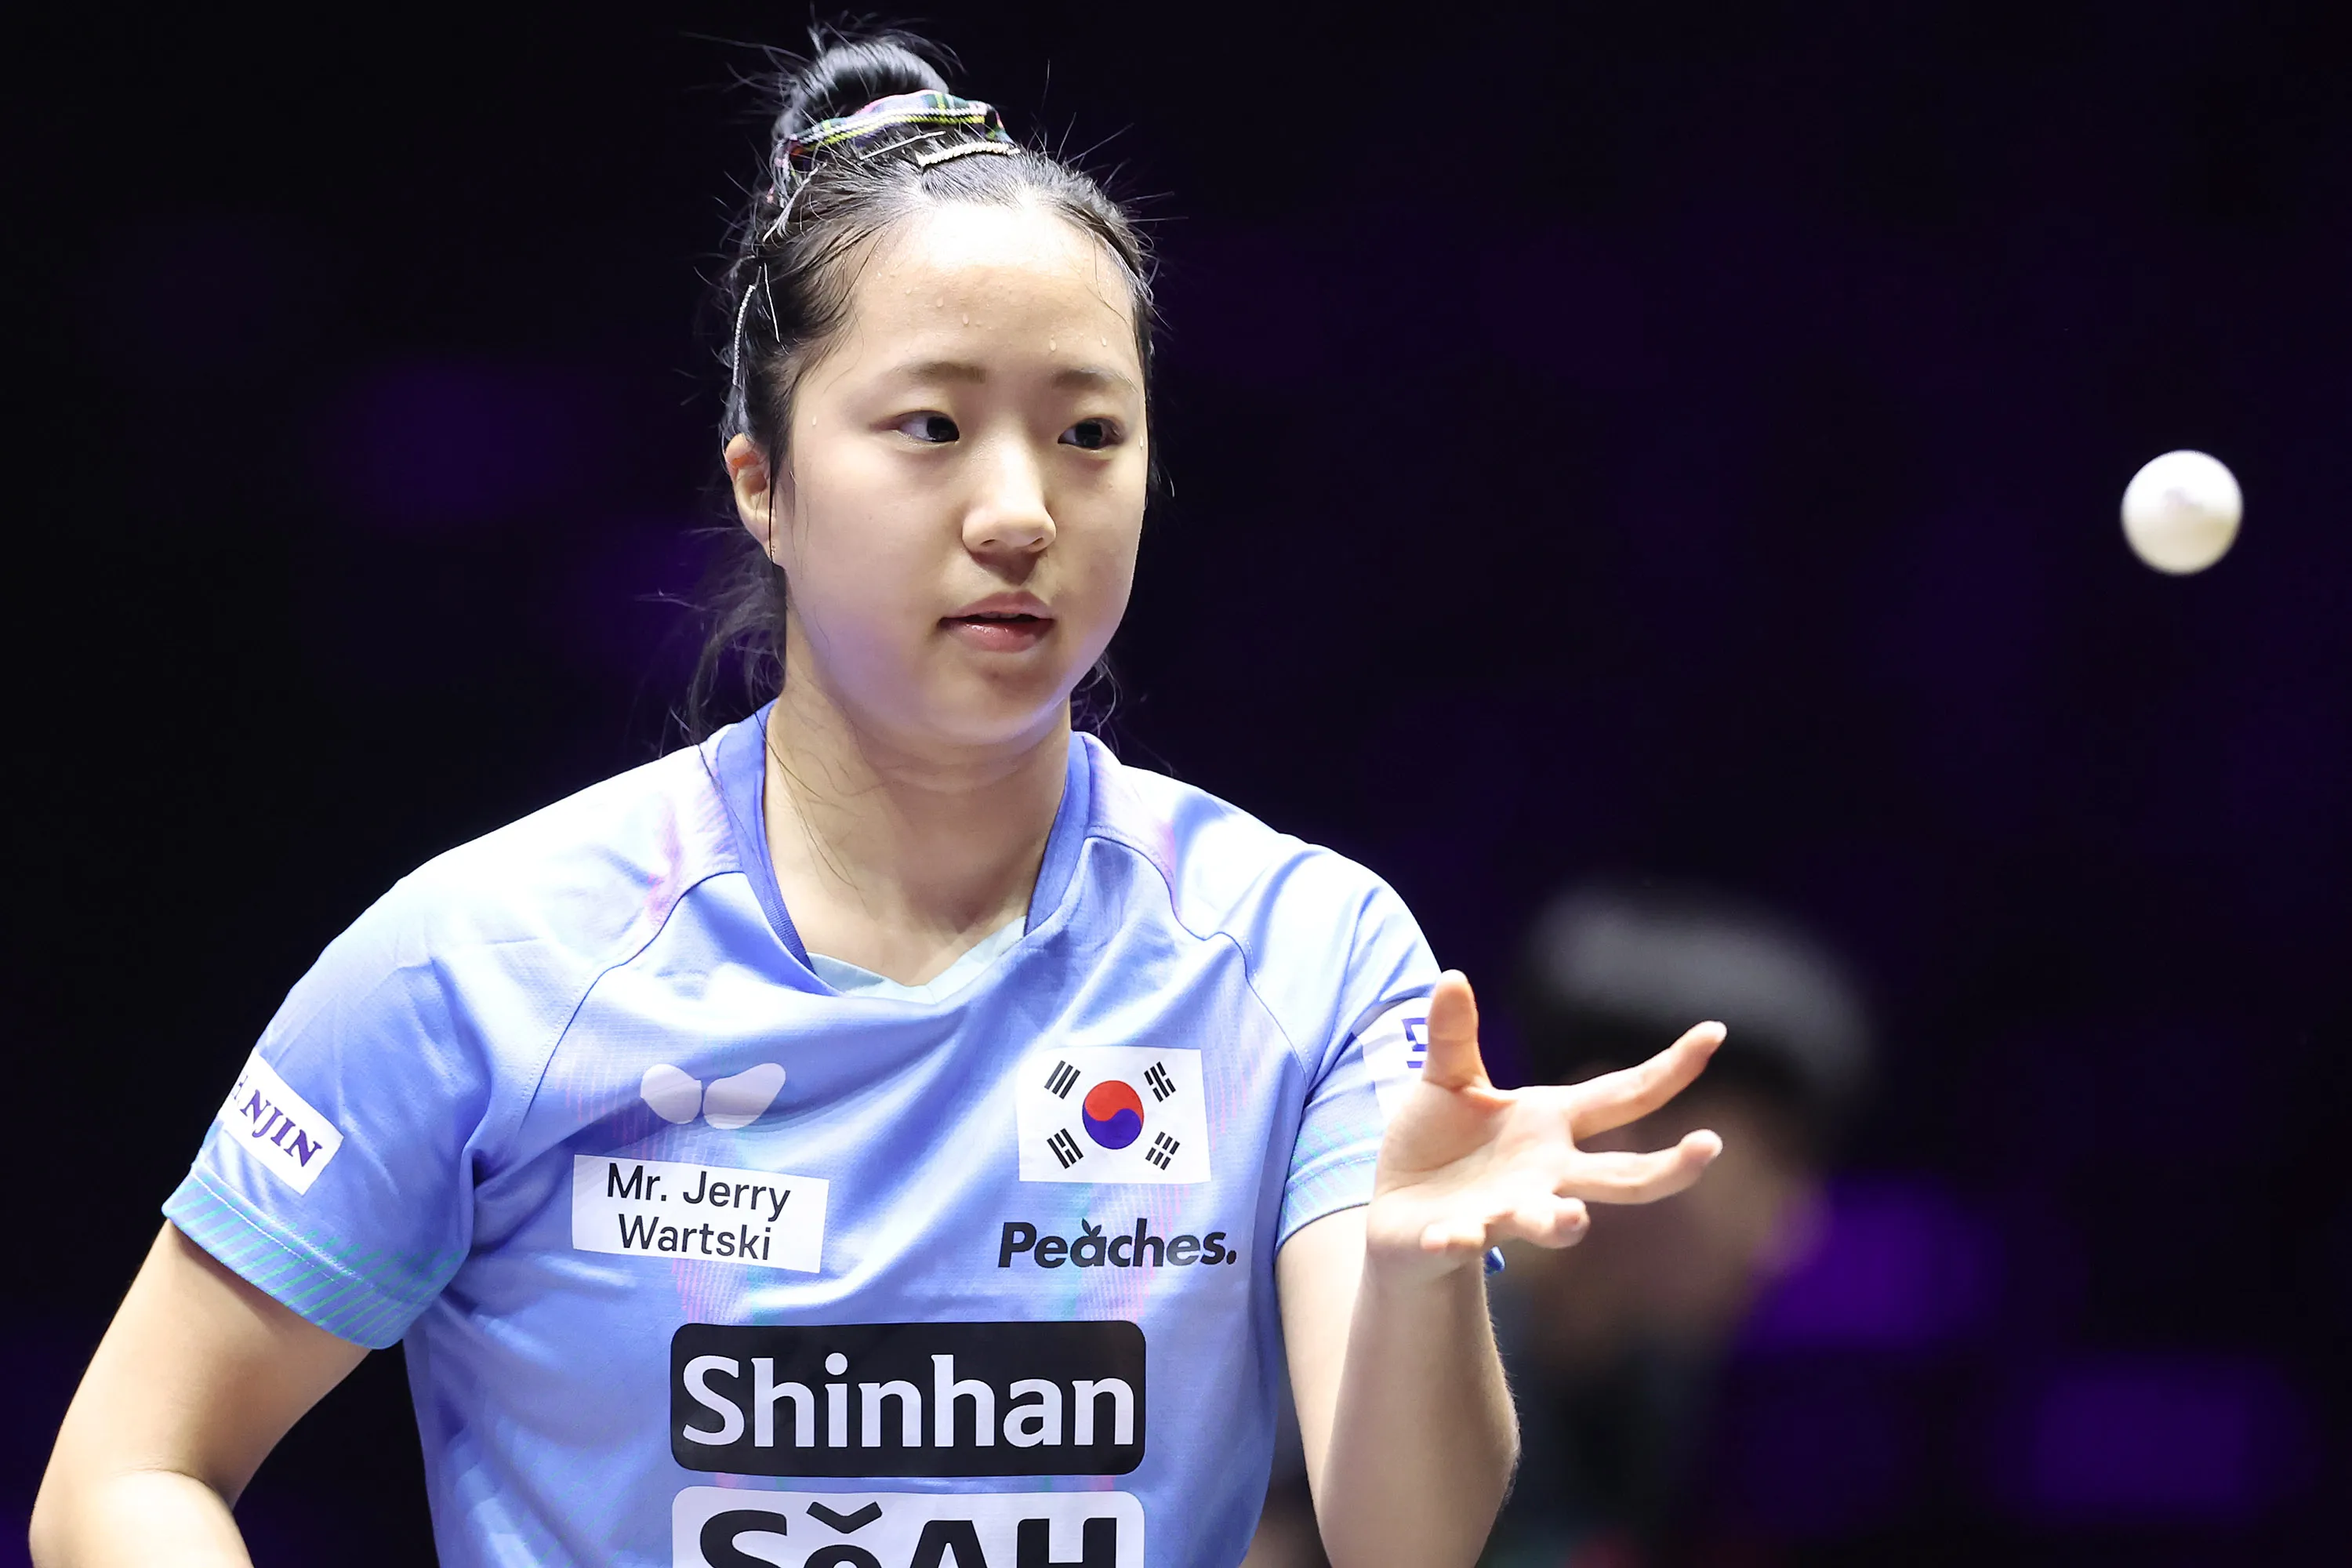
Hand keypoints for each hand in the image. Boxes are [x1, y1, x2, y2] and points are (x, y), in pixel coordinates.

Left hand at [1366, 970, 1724, 1278]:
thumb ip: (1453, 1035)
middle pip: (1622, 1176)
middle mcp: (1545, 1173)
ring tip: (1576, 1218)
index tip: (1715, 1033)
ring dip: (1563, 1222)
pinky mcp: (1459, 1239)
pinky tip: (1448, 1235)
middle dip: (1667, 1169)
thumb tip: (1451, 975)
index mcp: (1550, 1123)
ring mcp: (1507, 1210)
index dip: (1670, 1067)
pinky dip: (1457, 1238)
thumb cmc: (1435, 1141)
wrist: (1394, 1211)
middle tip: (1710, 1147)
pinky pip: (1464, 1241)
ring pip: (1550, 1221)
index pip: (1623, 1094)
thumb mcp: (1445, 1079)